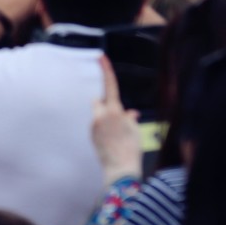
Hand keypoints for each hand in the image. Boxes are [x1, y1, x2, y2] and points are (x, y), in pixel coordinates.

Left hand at [90, 57, 141, 182]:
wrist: (120, 168)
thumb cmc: (131, 149)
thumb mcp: (135, 131)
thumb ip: (129, 119)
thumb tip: (132, 113)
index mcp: (114, 110)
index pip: (110, 85)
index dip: (106, 70)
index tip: (100, 56)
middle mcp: (101, 114)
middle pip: (98, 100)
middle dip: (104, 104)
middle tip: (114, 117)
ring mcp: (93, 124)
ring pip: (97, 114)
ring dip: (103, 117)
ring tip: (115, 134)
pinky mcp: (90, 133)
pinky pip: (96, 125)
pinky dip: (102, 128)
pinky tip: (110, 140)